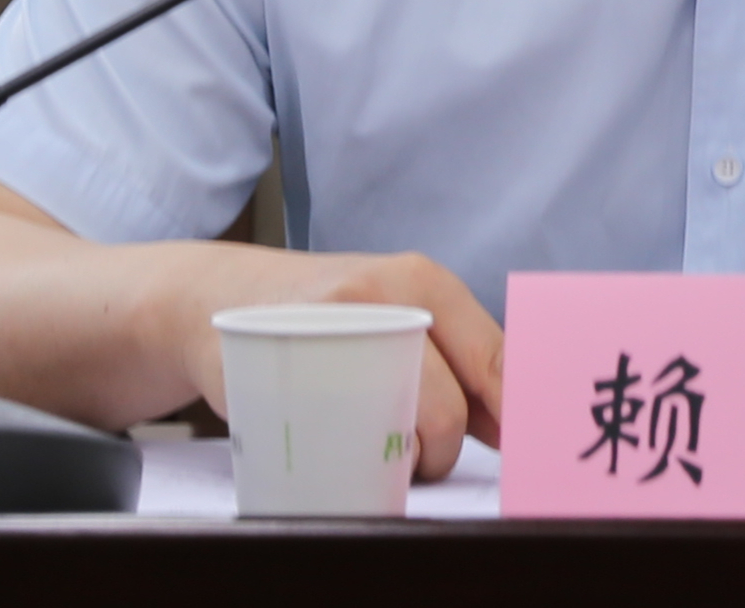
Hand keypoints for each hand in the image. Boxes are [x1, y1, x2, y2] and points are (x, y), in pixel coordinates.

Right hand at [178, 248, 502, 481]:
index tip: (527, 452)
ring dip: (402, 461)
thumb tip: (513, 424)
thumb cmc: (327, 315)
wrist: (217, 292)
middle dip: (445, 451)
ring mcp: (335, 329)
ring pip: (397, 428)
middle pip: (449, 406)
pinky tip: (345, 446)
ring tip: (381, 448)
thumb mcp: (397, 312)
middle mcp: (385, 294)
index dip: (517, 416)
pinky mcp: (288, 366)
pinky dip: (356, 463)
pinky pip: (344, 441)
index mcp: (424, 281)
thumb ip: (456, 361)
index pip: (496, 358)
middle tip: (422, 455)